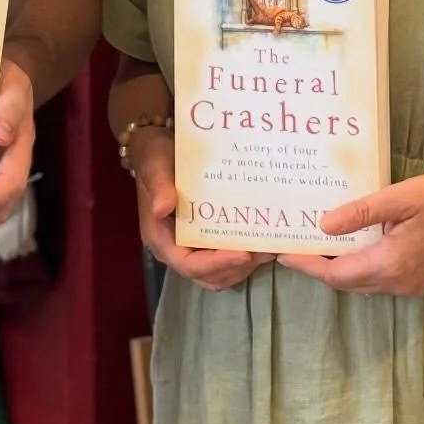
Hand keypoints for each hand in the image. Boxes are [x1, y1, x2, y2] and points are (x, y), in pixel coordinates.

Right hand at [128, 127, 269, 293]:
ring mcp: (189, 246)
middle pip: (207, 276)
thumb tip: (162, 208)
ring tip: (268, 248)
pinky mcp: (201, 240)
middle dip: (237, 268)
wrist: (157, 148)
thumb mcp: (155, 166)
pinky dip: (241, 258)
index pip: (189, 265)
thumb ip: (159, 186)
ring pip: (218, 274)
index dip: (218, 264)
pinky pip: (222, 260)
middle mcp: (174, 248)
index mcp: (161, 238)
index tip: (245, 253)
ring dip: (243, 267)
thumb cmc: (155, 157)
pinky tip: (259, 241)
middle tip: (265, 250)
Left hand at [279, 165, 423, 296]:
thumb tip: (322, 226)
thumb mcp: (398, 197)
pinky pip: (375, 279)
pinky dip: (355, 266)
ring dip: (336, 267)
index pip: (336, 273)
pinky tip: (346, 245)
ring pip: (360, 283)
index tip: (282, 253)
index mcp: (390, 264)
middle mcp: (397, 282)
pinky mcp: (415, 280)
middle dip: (317, 266)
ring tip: (312, 244)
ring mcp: (408, 285)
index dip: (307, 265)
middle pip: (345, 281)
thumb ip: (359, 213)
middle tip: (292, 245)